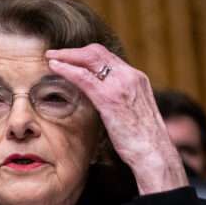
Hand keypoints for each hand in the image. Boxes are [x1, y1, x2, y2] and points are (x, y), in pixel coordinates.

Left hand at [46, 44, 187, 194]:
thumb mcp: (134, 112)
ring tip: (50, 57)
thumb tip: (106, 104)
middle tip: (55, 53)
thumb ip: (122, 101)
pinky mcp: (110, 98)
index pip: (109, 57)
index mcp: (137, 79)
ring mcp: (121, 85)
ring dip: (67, 56)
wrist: (155, 153)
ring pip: (89, 59)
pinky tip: (55, 68)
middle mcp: (130, 76)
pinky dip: (67, 69)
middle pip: (97, 52)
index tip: (72, 57)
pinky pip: (84, 77)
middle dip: (74, 51)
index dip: (87, 55)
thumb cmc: (144, 141)